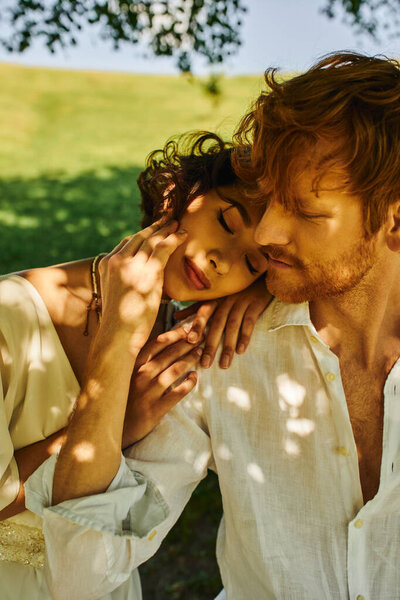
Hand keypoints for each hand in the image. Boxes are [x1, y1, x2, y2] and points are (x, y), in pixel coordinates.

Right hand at [97, 219, 186, 354]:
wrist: (118, 335)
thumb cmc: (119, 323)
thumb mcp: (116, 296)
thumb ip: (124, 282)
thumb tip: (135, 282)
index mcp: (107, 265)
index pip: (127, 243)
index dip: (142, 234)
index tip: (152, 230)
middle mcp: (117, 260)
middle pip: (140, 236)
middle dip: (155, 226)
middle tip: (167, 218)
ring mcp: (132, 264)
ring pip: (153, 239)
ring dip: (166, 229)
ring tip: (177, 223)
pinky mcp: (149, 271)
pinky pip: (164, 248)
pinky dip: (175, 238)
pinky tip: (183, 234)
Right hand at [122, 326, 201, 447]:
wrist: (113, 427)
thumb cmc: (123, 398)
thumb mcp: (125, 376)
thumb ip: (140, 361)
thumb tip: (161, 342)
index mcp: (132, 365)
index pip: (156, 343)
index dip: (174, 334)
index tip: (187, 330)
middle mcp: (140, 376)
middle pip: (169, 354)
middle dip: (187, 344)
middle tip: (200, 339)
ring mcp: (148, 393)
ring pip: (175, 371)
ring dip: (190, 360)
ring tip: (200, 354)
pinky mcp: (155, 409)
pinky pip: (177, 393)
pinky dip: (189, 383)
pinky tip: (194, 377)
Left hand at [175, 277, 271, 369]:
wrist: (259, 276)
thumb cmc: (234, 290)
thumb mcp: (215, 296)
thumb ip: (196, 307)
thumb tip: (175, 316)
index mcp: (215, 299)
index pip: (203, 313)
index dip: (196, 326)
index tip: (190, 341)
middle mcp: (226, 300)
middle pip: (217, 324)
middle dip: (211, 344)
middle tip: (205, 363)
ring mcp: (241, 302)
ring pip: (232, 326)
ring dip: (228, 346)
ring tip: (224, 364)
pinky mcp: (255, 304)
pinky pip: (249, 322)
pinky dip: (245, 336)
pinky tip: (241, 351)